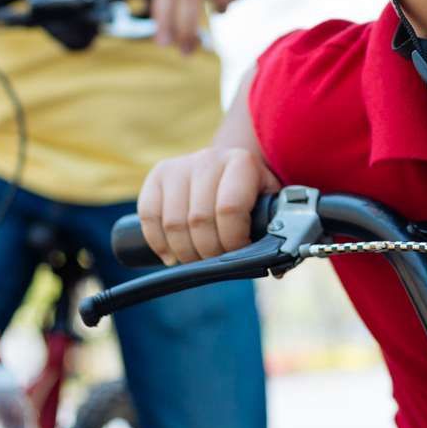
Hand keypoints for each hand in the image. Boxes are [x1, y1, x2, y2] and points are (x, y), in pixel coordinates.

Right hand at [137, 147, 280, 265]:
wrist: (230, 169)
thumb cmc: (253, 196)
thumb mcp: (271, 209)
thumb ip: (278, 236)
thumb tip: (277, 270)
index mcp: (242, 163)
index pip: (230, 209)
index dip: (232, 240)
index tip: (238, 252)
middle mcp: (209, 158)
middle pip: (199, 220)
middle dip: (207, 252)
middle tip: (215, 261)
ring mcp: (180, 165)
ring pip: (172, 222)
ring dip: (183, 251)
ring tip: (196, 258)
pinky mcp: (158, 174)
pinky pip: (148, 215)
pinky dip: (158, 242)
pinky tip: (171, 255)